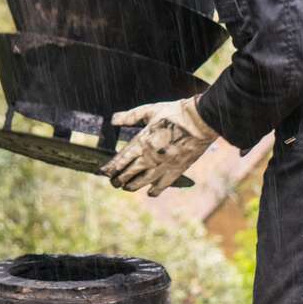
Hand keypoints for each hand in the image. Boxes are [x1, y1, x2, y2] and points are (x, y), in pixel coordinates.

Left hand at [99, 95, 218, 196]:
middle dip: (118, 179)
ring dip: (131, 186)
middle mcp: (149, 158)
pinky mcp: (175, 171)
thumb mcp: (149, 111)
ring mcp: (162, 166)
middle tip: (113, 182)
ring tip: (125, 187)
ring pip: (141, 183)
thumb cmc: (174, 113)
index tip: (103, 172)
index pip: (120, 160)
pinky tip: (149, 192)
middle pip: (128, 174)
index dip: (110, 168)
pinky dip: (153, 191)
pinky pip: (161, 186)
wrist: (199, 121)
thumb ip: (129, 117)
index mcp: (141, 142)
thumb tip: (113, 120)